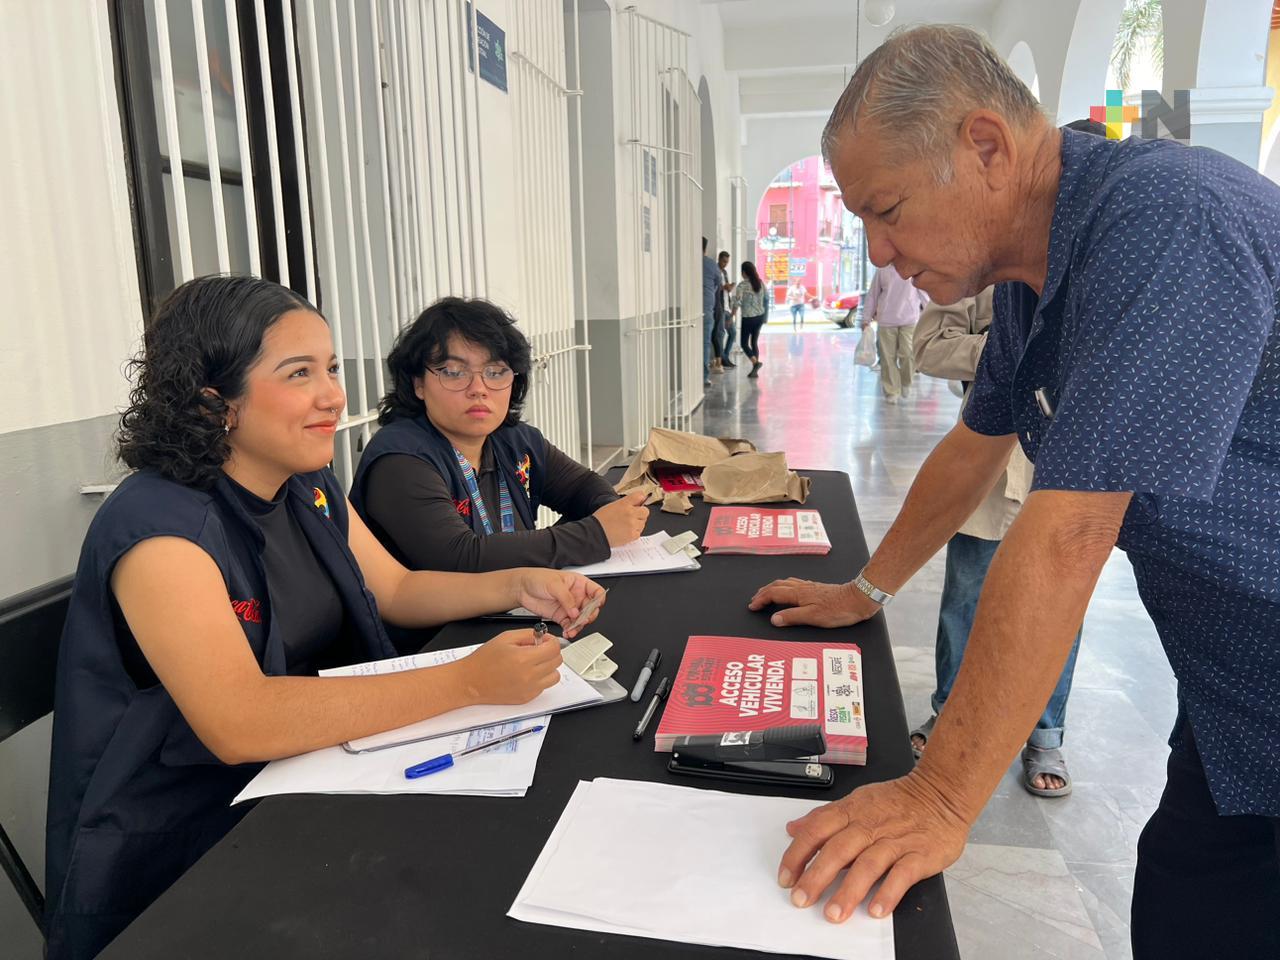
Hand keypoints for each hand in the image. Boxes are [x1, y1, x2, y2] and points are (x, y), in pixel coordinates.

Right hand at [460, 630, 564, 703]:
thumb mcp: (506, 638)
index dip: (551, 641)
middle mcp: (529, 676)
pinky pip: (543, 687)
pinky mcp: (526, 698)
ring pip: (555, 676)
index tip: (544, 640)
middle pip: (557, 662)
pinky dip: (540, 679)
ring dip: (548, 667)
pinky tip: (526, 674)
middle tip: (538, 650)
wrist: (470, 681)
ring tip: (534, 663)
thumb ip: (528, 634)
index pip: (554, 648)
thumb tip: (543, 637)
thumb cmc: (484, 660)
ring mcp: (529, 689)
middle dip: (550, 652)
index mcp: (524, 659)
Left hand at [510, 569, 604, 637]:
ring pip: (581, 620)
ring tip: (572, 629)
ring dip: (579, 626)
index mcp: (579, 584)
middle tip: (582, 620)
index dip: (599, 599)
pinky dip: (570, 630)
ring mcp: (569, 608)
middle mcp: (576, 596)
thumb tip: (575, 611)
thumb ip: (566, 598)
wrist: (522, 588)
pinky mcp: (561, 617)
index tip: (596, 606)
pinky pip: (570, 626)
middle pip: (591, 609)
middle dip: (588, 616)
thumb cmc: (537, 578)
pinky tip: (568, 632)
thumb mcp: (554, 584)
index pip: (596, 592)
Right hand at [592, 491, 649, 546]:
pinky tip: (625, 532)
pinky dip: (633, 534)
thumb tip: (637, 502)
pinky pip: (639, 533)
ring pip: (643, 523)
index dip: (640, 500)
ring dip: (637, 525)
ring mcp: (632, 524)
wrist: (595, 533)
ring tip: (626, 526)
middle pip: (645, 511)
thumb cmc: (600, 520)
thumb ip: (626, 503)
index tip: (639, 503)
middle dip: (640, 514)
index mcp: (624, 503)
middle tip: (632, 518)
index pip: (640, 496)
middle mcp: (630, 512)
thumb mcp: (612, 505)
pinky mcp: (632, 535)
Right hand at [748, 578, 878, 627]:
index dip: (761, 599)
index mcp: (798, 594)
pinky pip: (794, 584)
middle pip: (777, 586)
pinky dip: (785, 586)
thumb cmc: (838, 610)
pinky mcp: (817, 588)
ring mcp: (809, 586)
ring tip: (766, 593)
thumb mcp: (813, 617)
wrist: (857, 599)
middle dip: (763, 592)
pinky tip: (789, 590)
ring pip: (785, 583)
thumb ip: (792, 617)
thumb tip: (774, 619)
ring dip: (773, 587)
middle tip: (755, 599)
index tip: (752, 606)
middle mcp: (802, 587)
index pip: (773, 594)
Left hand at [777, 774, 968, 921]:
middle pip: (837, 850)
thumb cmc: (898, 800)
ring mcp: (895, 840)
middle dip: (816, 876)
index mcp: (852, 811)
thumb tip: (793, 828)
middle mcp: (870, 825)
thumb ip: (824, 816)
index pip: (817, 830)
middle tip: (802, 899)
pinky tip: (876, 909)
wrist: (942, 792)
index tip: (786, 876)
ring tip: (835, 913)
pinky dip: (889, 892)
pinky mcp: (919, 854)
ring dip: (849, 891)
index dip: (798, 854)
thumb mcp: (856, 800)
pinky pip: (902, 875)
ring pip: (867, 865)